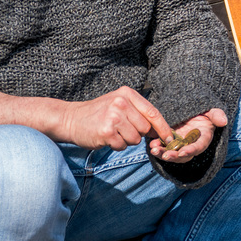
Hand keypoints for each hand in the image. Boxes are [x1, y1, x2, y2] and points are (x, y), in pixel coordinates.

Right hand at [58, 86, 173, 149]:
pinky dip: (116, 146)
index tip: (169, 137)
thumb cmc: (98, 114)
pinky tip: (106, 138)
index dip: (163, 128)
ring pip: (135, 139)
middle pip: (145, 129)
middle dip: (137, 134)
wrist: (71, 119)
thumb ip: (139, 113)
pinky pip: (122, 146)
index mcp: (127, 94)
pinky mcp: (107, 131)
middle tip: (121, 130)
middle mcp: (121, 102)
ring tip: (112, 133)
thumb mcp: (119, 105)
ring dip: (125, 141)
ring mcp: (113, 116)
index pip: (153, 113)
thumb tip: (161, 131)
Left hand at [149, 109, 225, 163]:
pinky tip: (151, 144)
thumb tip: (224, 121)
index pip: (198, 147)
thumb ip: (216, 115)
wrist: (191, 110)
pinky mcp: (170, 142)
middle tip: (165, 155)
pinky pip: (164, 147)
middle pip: (183, 155)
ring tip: (154, 149)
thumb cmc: (203, 111)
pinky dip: (158, 147)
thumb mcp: (211, 110)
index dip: (191, 150)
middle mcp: (191, 145)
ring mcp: (180, 145)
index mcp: (203, 139)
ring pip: (172, 154)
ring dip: (163, 154)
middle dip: (174, 156)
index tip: (183, 152)